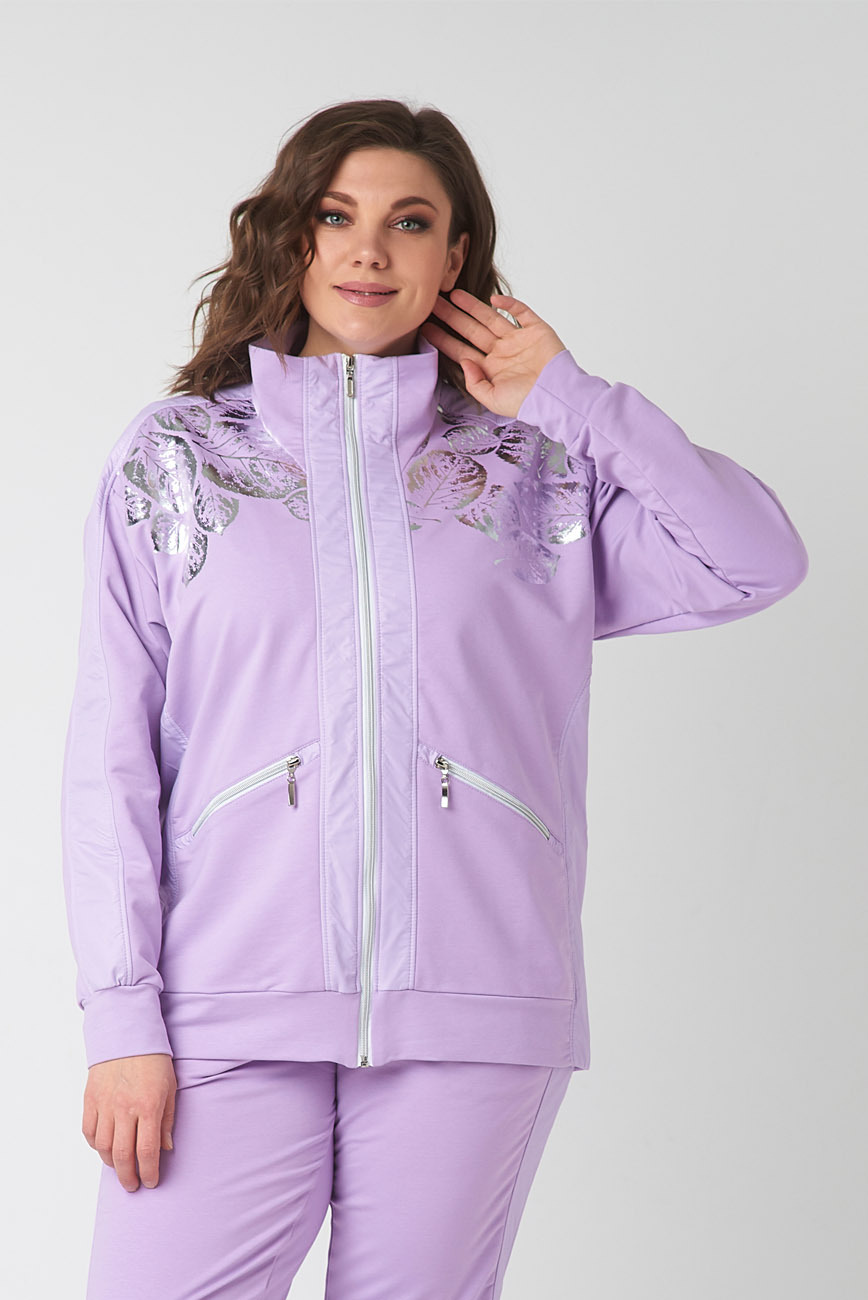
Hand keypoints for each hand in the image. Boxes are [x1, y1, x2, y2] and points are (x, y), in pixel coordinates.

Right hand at [82, 1053, 175, 1191]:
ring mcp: (104, 1104)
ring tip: (120, 1168)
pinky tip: (105, 1148)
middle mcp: (124, 1108)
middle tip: (133, 1185)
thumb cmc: (154, 1060)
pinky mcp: (90, 1099)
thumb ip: (167, 1119)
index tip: (151, 1182)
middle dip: (128, 1176)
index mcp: (148, 1105)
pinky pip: (89, 1131)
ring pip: (103, 1146)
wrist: (127, 1034)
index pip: (147, 1150)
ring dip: (111, 1163)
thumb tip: (166, 1148)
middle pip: (123, 1154)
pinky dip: (96, 1145)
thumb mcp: (170, 1087)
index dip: (149, 1171)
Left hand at [419, 288, 566, 417]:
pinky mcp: (536, 330)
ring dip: (473, 306)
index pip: (461, 349)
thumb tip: (462, 361)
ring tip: (454, 294)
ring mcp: (518, 340)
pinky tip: (493, 300)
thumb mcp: (493, 400)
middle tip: (434, 303)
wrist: (558, 396)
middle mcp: (501, 352)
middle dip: (452, 316)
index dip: (443, 339)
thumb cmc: (528, 403)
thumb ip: (475, 383)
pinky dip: (508, 305)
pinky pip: (520, 312)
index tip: (425, 328)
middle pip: (471, 330)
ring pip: (491, 318)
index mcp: (490, 369)